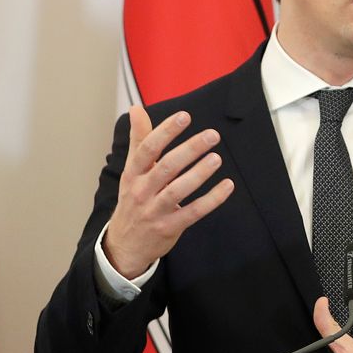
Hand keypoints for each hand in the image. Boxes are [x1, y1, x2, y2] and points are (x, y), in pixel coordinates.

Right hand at [102, 106, 232, 276]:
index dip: (166, 132)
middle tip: (212, 135)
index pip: (147, 149)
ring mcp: (155, 211)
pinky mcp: (170, 227)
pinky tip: (227, 185)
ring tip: (216, 158)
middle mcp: (142, 191)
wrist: (124, 244)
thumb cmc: (133, 199)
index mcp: (133, 174)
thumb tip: (136, 108)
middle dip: (189, 150)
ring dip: (199, 174)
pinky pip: (193, 212)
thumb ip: (139, 139)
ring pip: (178, 190)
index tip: (185, 116)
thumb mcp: (131, 170)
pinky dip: (211, 199)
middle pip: (166, 167)